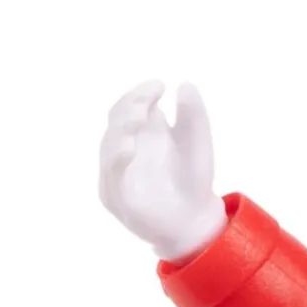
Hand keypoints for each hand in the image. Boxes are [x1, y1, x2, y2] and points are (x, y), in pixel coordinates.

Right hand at [98, 80, 224, 260]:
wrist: (197, 222)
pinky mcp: (115, 197)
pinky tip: (130, 147)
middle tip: (146, 103)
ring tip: (140, 116)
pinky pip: (110, 176)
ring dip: (121, 129)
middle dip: (129, 107)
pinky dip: (117, 160)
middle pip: (116, 121)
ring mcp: (116, 173)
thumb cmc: (193, 181)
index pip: (129, 106)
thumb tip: (186, 85)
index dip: (140, 93)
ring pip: (108, 145)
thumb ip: (193, 117)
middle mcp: (125, 150)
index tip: (159, 86)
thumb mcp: (198, 145)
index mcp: (140, 134)